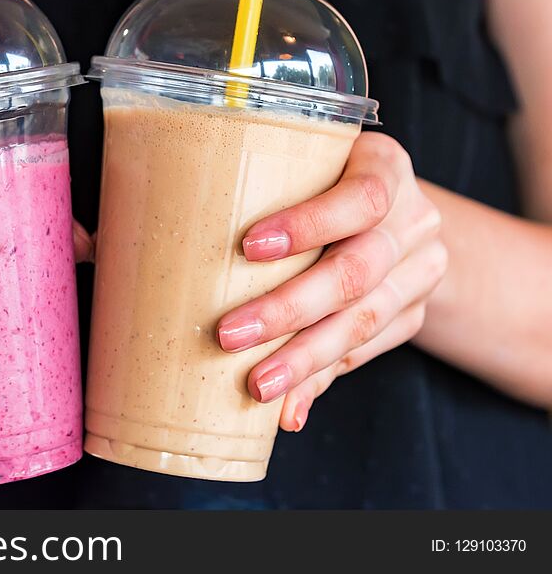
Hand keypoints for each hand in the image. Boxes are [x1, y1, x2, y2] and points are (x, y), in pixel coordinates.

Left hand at [216, 132, 446, 431]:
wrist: (396, 215)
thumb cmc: (321, 182)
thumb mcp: (307, 167)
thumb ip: (262, 184)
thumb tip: (153, 216)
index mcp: (385, 168)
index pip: (360, 199)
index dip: (309, 225)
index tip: (249, 248)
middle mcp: (413, 221)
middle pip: (356, 271)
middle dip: (289, 309)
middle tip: (229, 335)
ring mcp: (419, 272)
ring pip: (362, 322)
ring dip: (303, 358)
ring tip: (257, 384)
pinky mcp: (412, 315)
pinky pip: (364, 353)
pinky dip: (320, 379)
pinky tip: (287, 407)